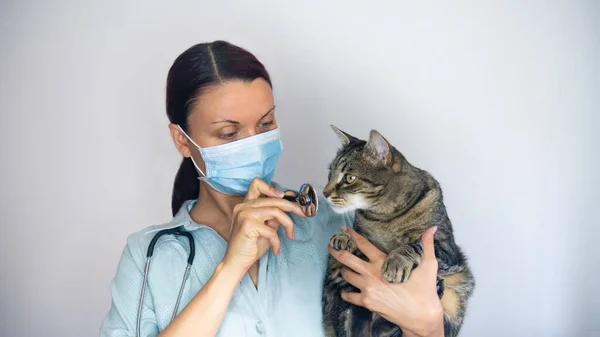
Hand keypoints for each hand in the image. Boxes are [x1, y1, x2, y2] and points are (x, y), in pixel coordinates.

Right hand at [222, 178, 305, 273]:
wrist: (235, 263)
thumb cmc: (250, 247)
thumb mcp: (266, 228)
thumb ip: (273, 217)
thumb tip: (289, 207)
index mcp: (245, 205)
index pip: (256, 184)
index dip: (272, 188)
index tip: (284, 196)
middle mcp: (243, 207)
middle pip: (274, 199)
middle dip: (292, 206)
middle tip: (303, 214)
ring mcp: (244, 214)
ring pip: (276, 212)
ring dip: (288, 224)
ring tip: (290, 235)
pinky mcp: (248, 225)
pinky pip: (272, 230)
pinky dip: (277, 241)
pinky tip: (276, 249)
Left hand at [328, 226, 443, 336]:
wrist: (421, 317)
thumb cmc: (425, 291)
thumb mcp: (428, 265)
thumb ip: (427, 245)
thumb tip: (432, 229)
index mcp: (383, 262)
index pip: (363, 244)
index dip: (351, 235)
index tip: (343, 230)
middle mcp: (372, 273)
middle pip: (346, 258)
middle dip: (336, 251)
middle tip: (331, 247)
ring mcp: (367, 288)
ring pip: (346, 275)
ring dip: (344, 271)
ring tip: (344, 269)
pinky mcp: (366, 302)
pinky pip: (348, 296)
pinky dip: (346, 293)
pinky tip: (346, 291)